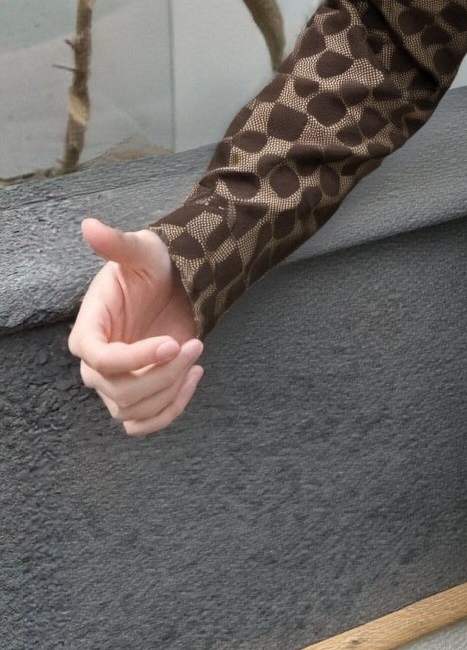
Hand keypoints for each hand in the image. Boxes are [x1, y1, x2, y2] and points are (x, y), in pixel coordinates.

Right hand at [69, 219, 204, 436]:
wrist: (174, 283)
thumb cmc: (153, 266)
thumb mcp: (140, 251)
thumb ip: (116, 244)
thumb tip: (89, 226)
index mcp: (88, 331)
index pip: (100, 361)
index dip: (134, 359)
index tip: (172, 342)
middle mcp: (97, 364)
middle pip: (120, 392)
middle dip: (163, 374)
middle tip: (194, 345)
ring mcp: (118, 382)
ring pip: (134, 411)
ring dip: (171, 392)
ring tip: (195, 354)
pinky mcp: (141, 393)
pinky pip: (145, 423)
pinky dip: (170, 411)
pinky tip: (194, 377)